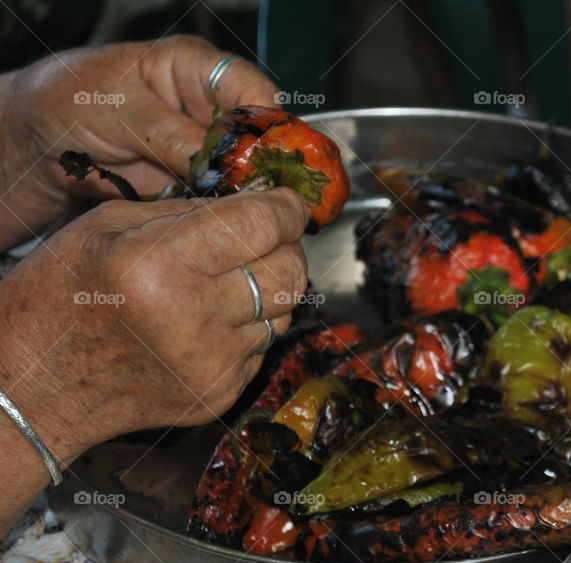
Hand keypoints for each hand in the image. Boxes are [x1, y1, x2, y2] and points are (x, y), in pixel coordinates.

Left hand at [0, 35, 278, 246]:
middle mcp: (209, 110)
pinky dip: (222, 214)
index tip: (272, 159)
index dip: (271, 126)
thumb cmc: (70, 102)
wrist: (37, 143)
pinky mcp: (193, 184)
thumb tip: (217, 163)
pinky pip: (219, 201)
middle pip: (259, 139)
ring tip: (246, 214)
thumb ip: (172, 136)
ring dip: (245, 196)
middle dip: (263, 168)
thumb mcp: (121, 112)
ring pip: (244, 174)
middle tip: (263, 195)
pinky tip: (224, 222)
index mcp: (199, 72)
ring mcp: (204, 149)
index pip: (255, 93)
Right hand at [0, 187, 308, 458]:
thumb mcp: (105, 226)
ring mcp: (212, 364)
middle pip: (290, 272)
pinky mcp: (220, 394)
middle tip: (265, 237)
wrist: (35, 388)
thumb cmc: (59, 297)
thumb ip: (187, 211)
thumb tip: (254, 204)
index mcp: (160, 264)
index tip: (288, 201)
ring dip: (268, 287)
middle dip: (286, 246)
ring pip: (284, 310)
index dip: (286, 208)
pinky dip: (248, 326)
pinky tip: (208, 320)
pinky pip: (262, 346)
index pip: (261, 226)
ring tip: (227, 280)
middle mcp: (194, 318)